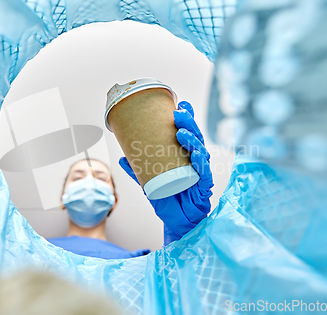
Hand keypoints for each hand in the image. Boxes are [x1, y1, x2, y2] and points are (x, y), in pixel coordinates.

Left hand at [119, 101, 212, 245]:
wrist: (177, 221)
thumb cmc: (168, 199)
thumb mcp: (148, 182)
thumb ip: (137, 170)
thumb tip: (122, 157)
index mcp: (183, 156)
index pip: (186, 133)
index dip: (185, 119)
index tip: (179, 104)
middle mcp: (194, 160)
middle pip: (194, 137)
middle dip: (188, 123)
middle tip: (178, 113)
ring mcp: (200, 171)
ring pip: (200, 150)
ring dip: (192, 139)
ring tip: (181, 131)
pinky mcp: (204, 185)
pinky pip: (204, 171)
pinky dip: (201, 161)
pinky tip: (196, 153)